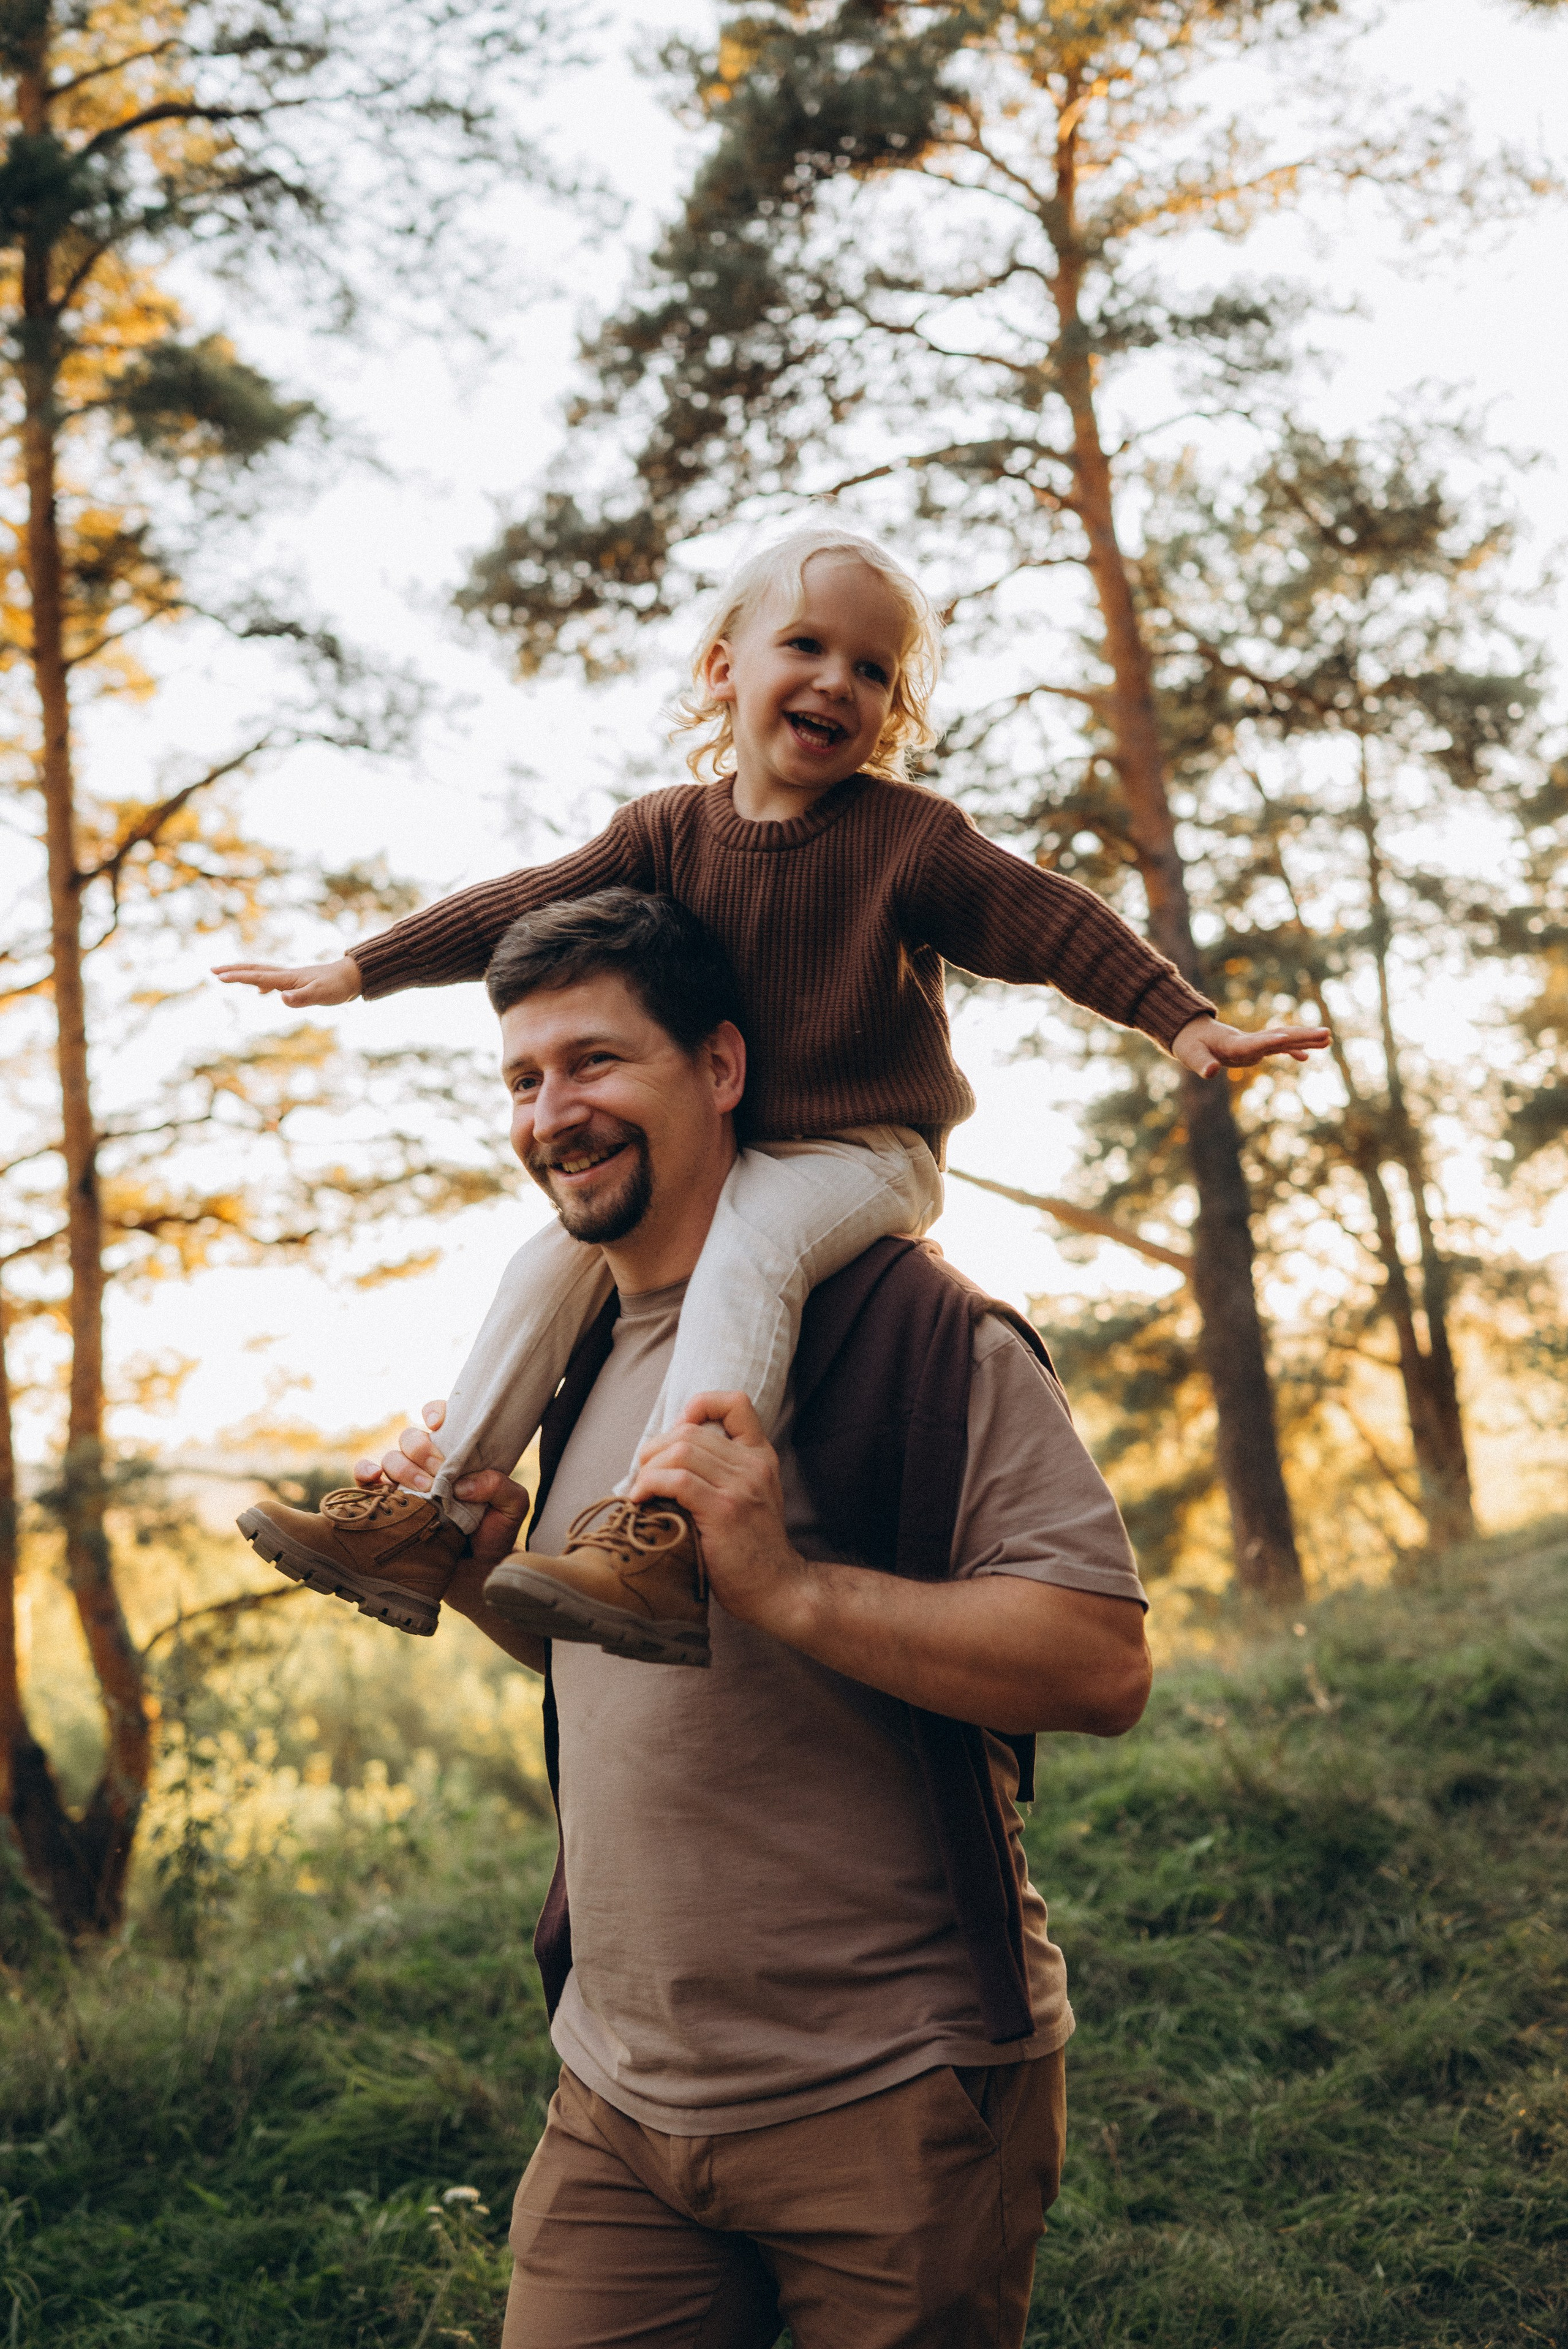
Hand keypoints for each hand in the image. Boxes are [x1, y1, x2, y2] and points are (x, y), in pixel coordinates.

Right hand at [212, 953, 362, 1006]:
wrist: (353, 976)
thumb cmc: (338, 987)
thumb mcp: (320, 995)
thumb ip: (300, 998)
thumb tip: (280, 999)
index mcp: (288, 978)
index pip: (257, 977)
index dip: (237, 977)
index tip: (218, 976)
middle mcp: (286, 975)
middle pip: (254, 970)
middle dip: (233, 970)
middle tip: (212, 970)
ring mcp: (291, 978)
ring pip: (261, 973)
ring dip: (244, 974)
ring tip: (227, 976)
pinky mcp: (298, 982)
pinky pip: (273, 981)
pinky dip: (261, 984)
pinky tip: (260, 992)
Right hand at [353, 1400, 528, 1566]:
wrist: (475, 1572)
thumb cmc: (494, 1534)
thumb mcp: (512, 1506)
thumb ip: (500, 1486)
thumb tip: (463, 1484)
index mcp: (457, 1454)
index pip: (443, 1419)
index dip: (436, 1413)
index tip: (439, 1426)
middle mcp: (429, 1464)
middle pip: (412, 1437)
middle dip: (422, 1451)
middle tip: (439, 1474)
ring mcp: (406, 1482)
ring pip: (391, 1457)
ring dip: (403, 1468)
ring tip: (423, 1491)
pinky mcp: (387, 1502)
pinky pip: (365, 1478)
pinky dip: (365, 1473)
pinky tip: (376, 1481)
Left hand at [630, 1392, 808, 1638]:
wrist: (778, 1590)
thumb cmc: (752, 1550)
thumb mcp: (749, 1499)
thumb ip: (722, 1472)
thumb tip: (667, 1456)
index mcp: (760, 1457)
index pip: (735, 1403)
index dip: (700, 1405)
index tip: (677, 1433)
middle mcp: (754, 1465)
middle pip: (690, 1431)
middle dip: (655, 1448)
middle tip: (643, 1474)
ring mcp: (742, 1486)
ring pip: (680, 1451)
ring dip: (649, 1468)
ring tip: (641, 1490)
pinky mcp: (725, 1510)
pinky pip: (677, 1480)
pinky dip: (649, 1485)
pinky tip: (640, 1501)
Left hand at [1172, 1013, 1329, 1078]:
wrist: (1191, 1032)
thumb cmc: (1190, 1045)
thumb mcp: (1191, 1056)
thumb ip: (1202, 1065)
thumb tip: (1210, 1072)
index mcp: (1233, 1044)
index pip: (1255, 1043)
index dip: (1270, 1041)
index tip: (1288, 1037)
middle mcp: (1248, 1042)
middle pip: (1279, 1037)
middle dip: (1302, 1036)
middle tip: (1326, 1034)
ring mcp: (1254, 1043)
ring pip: (1283, 1040)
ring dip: (1305, 1040)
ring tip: (1328, 1039)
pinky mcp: (1254, 1047)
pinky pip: (1278, 1048)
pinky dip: (1292, 1052)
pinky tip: (1308, 1058)